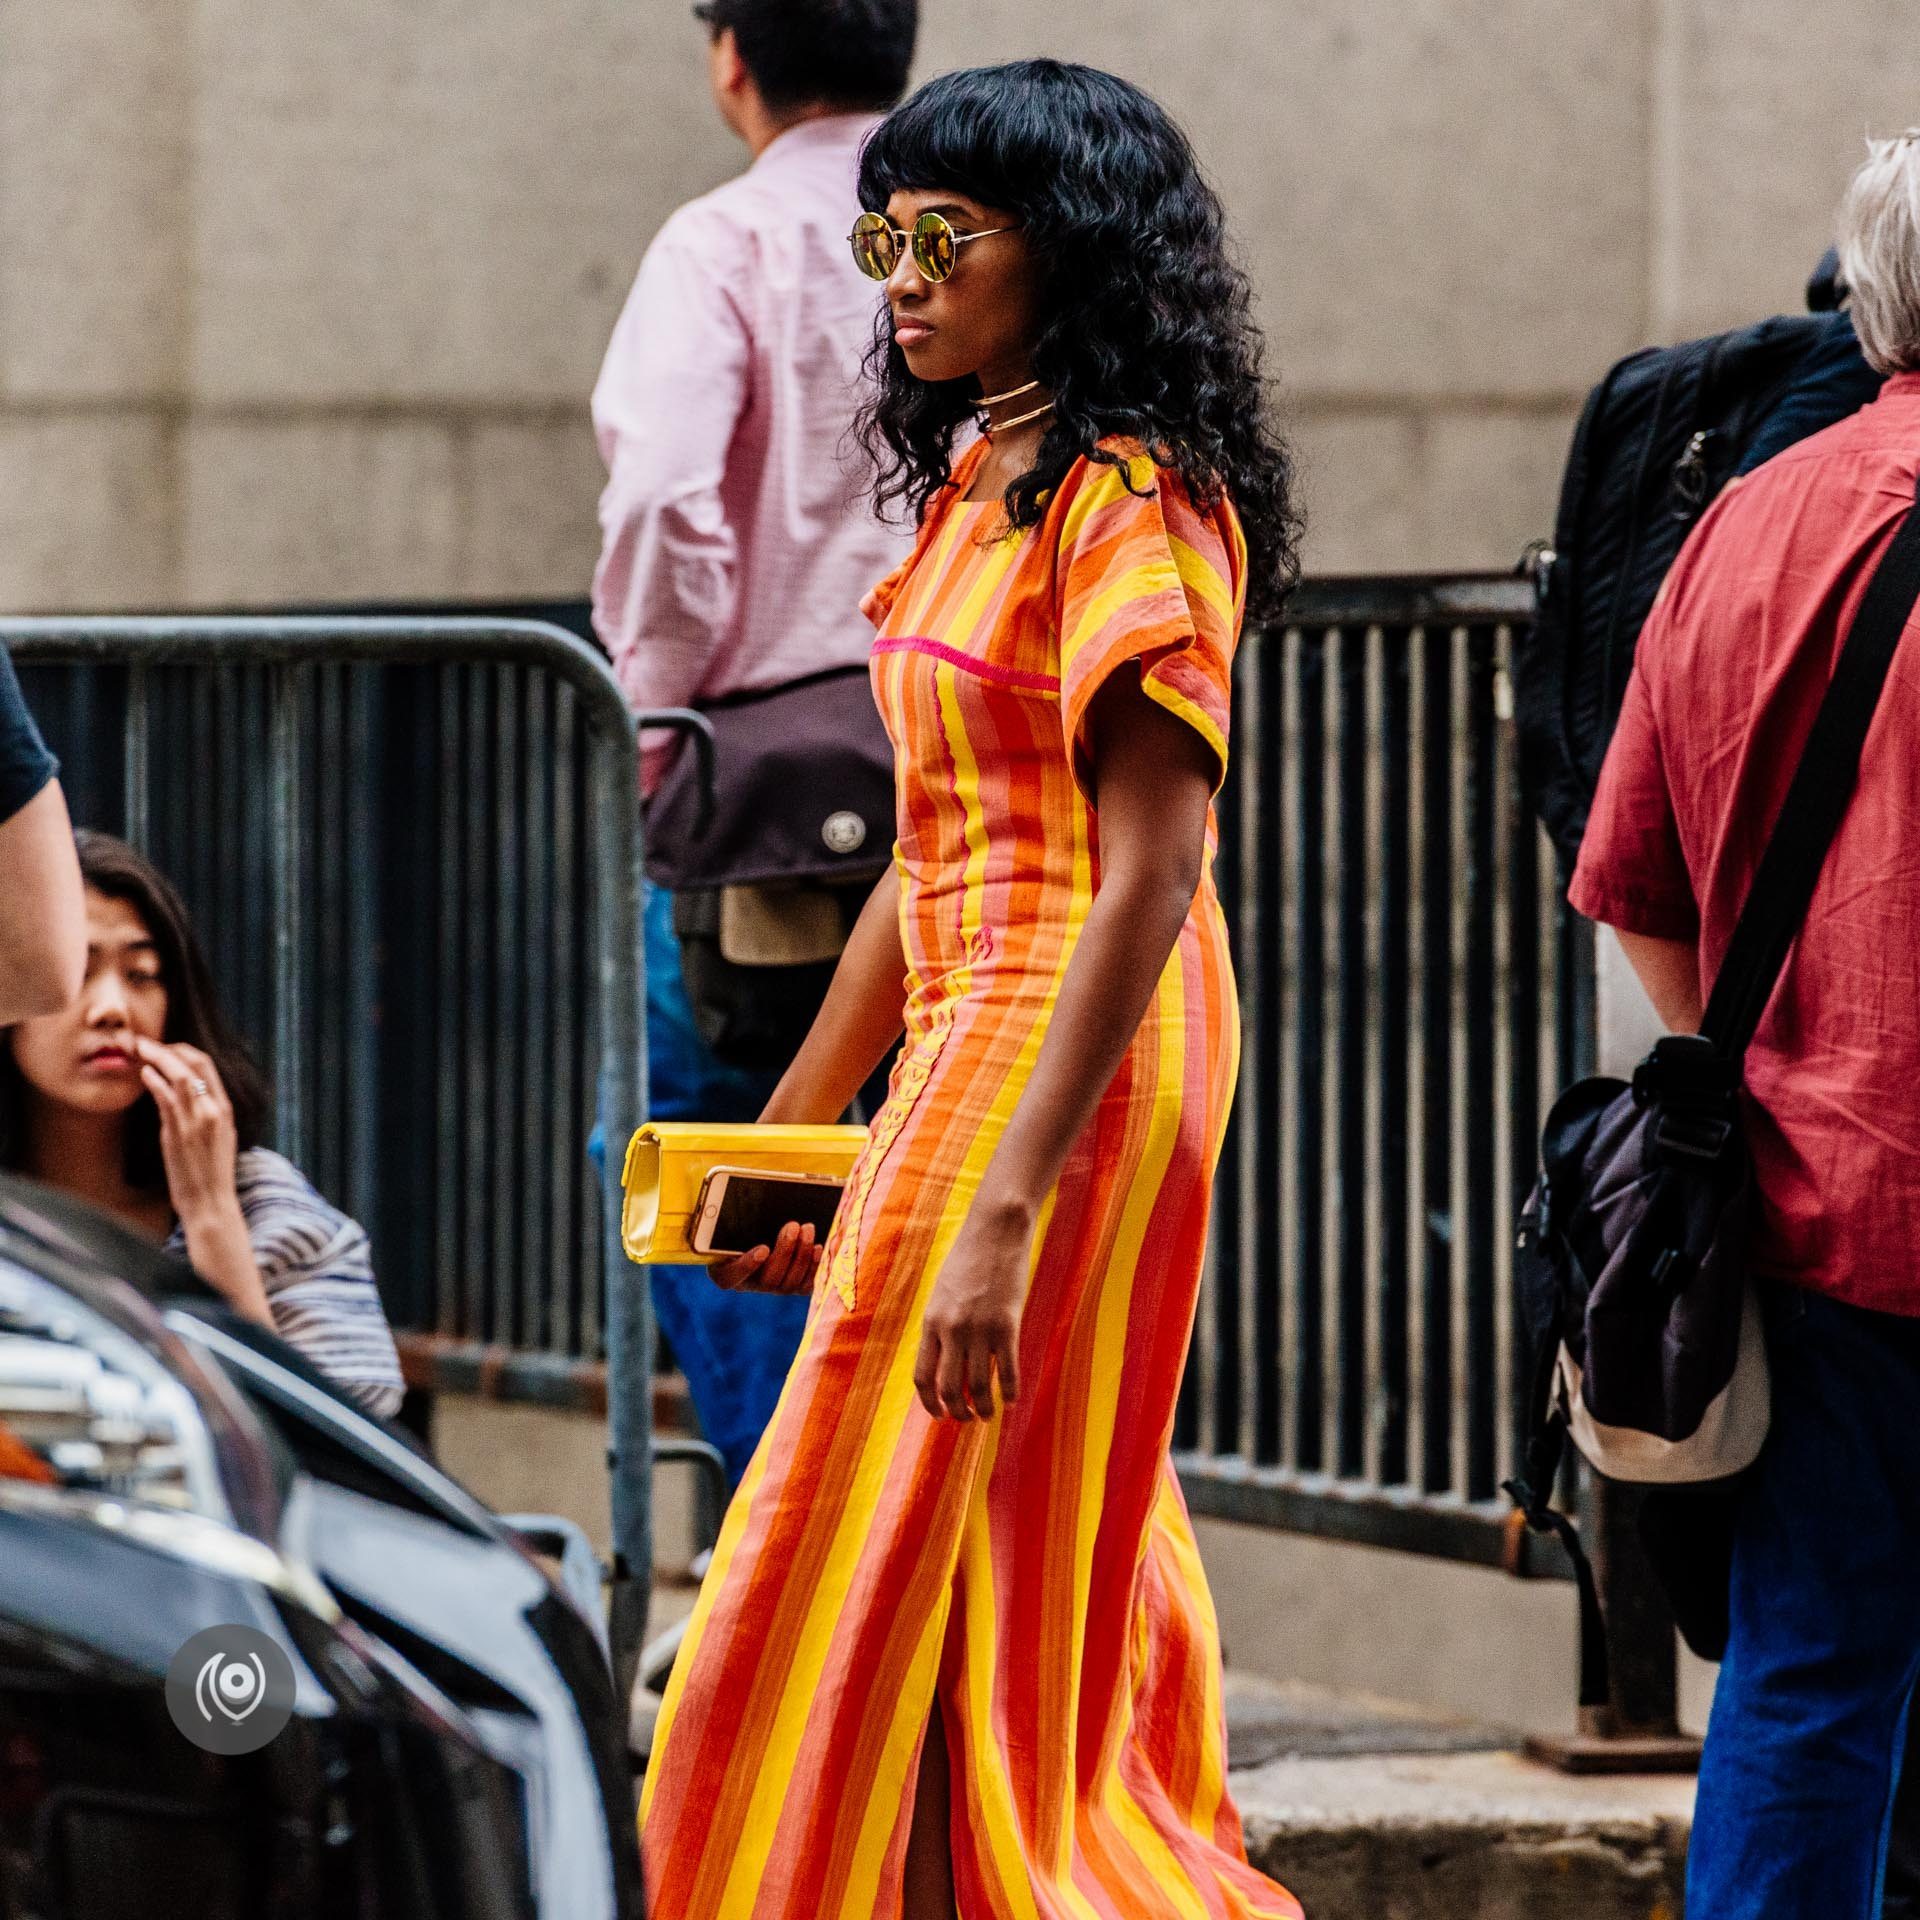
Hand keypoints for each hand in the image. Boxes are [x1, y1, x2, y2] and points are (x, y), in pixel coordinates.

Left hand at [136, 1038, 241, 1229]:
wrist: (211, 1203)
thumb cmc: (212, 1175)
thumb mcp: (219, 1138)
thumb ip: (205, 1115)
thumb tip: (187, 1098)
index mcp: (225, 1110)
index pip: (208, 1067)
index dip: (184, 1051)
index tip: (166, 1047)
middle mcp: (213, 1110)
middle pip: (194, 1064)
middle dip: (168, 1048)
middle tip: (146, 1042)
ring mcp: (196, 1121)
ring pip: (179, 1076)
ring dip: (157, 1058)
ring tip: (140, 1051)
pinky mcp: (178, 1133)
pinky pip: (166, 1099)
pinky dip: (154, 1081)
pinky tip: (144, 1074)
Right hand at [710, 1220, 822, 1294]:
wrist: (760, 1234)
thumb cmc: (742, 1228)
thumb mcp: (735, 1223)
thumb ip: (739, 1221)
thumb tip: (754, 1203)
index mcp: (726, 1271)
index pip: (731, 1277)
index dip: (747, 1265)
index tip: (762, 1249)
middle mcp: (750, 1285)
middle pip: (767, 1279)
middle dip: (784, 1250)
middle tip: (793, 1226)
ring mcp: (773, 1288)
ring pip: (789, 1282)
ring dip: (801, 1253)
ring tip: (808, 1228)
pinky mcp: (794, 1287)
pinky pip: (805, 1284)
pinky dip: (813, 1266)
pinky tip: (817, 1247)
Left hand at [913, 1203, 1031, 1421]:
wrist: (996, 1230)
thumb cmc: (970, 1258)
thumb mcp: (944, 1292)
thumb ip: (942, 1325)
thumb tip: (948, 1361)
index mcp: (931, 1322)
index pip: (923, 1376)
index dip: (930, 1403)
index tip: (940, 1415)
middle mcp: (951, 1329)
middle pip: (949, 1388)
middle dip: (957, 1411)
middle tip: (967, 1419)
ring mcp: (979, 1328)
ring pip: (979, 1386)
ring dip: (984, 1408)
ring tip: (989, 1415)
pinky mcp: (1007, 1324)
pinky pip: (1008, 1370)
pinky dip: (1010, 1391)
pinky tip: (1012, 1400)